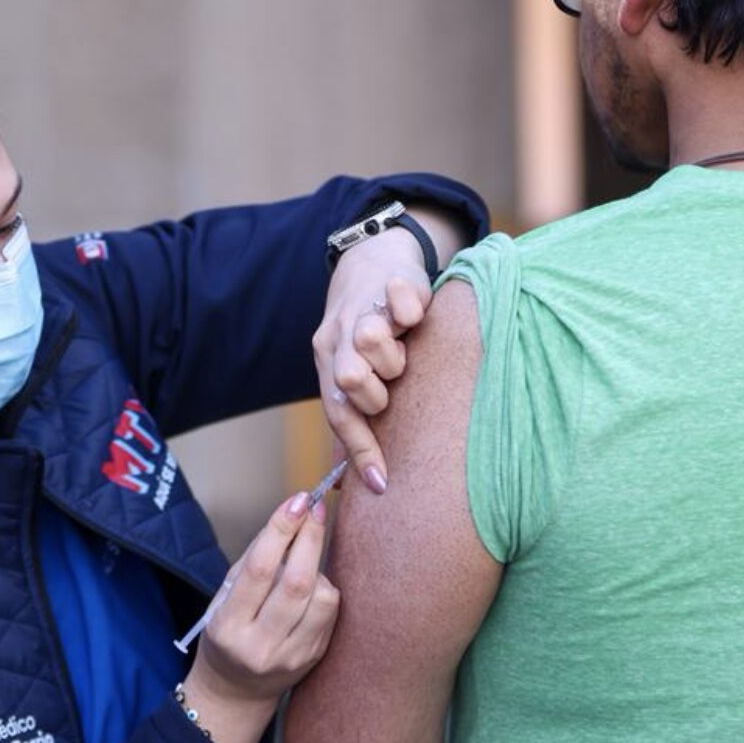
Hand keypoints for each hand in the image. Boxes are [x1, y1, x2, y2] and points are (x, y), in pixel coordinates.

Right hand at [182, 491, 338, 742]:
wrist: (236, 691)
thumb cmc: (228, 633)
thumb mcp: (223, 599)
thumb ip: (254, 561)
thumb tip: (290, 516)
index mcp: (229, 627)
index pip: (260, 569)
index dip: (282, 529)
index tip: (298, 500)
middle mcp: (261, 646)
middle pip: (298, 582)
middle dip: (311, 538)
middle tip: (316, 508)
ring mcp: (291, 657)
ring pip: (322, 598)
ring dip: (319, 567)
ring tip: (305, 561)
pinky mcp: (314, 658)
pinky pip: (330, 613)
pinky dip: (324, 589)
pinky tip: (311, 586)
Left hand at [315, 229, 432, 494]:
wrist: (373, 259)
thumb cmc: (368, 328)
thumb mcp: (351, 367)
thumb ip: (353, 415)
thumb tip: (352, 482)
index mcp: (327, 362)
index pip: (338, 413)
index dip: (360, 450)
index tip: (383, 483)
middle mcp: (338, 337)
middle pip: (351, 378)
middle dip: (378, 390)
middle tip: (392, 379)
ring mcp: (362, 308)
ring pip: (372, 341)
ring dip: (395, 352)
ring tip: (403, 345)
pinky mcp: (391, 283)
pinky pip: (403, 304)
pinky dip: (413, 311)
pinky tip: (415, 315)